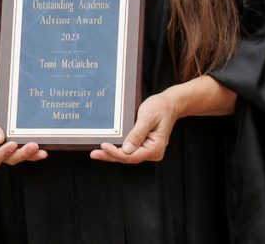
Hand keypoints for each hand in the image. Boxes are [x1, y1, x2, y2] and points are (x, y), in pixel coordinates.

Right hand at [0, 80, 45, 168]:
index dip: (2, 154)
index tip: (12, 144)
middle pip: (8, 158)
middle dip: (21, 154)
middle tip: (32, 146)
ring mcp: (4, 145)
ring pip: (17, 156)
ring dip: (29, 154)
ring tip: (40, 149)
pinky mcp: (13, 140)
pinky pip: (23, 149)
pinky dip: (33, 152)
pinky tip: (42, 149)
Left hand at [92, 76, 232, 163]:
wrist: (170, 104)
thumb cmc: (160, 108)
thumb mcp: (147, 117)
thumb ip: (137, 134)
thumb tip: (126, 149)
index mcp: (155, 147)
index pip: (132, 156)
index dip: (116, 153)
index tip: (103, 146)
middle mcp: (153, 152)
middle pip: (128, 158)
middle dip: (111, 156)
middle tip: (94, 154)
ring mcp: (149, 150)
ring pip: (128, 156)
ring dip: (113, 154)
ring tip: (97, 153)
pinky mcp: (145, 146)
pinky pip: (130, 151)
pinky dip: (119, 150)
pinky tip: (108, 149)